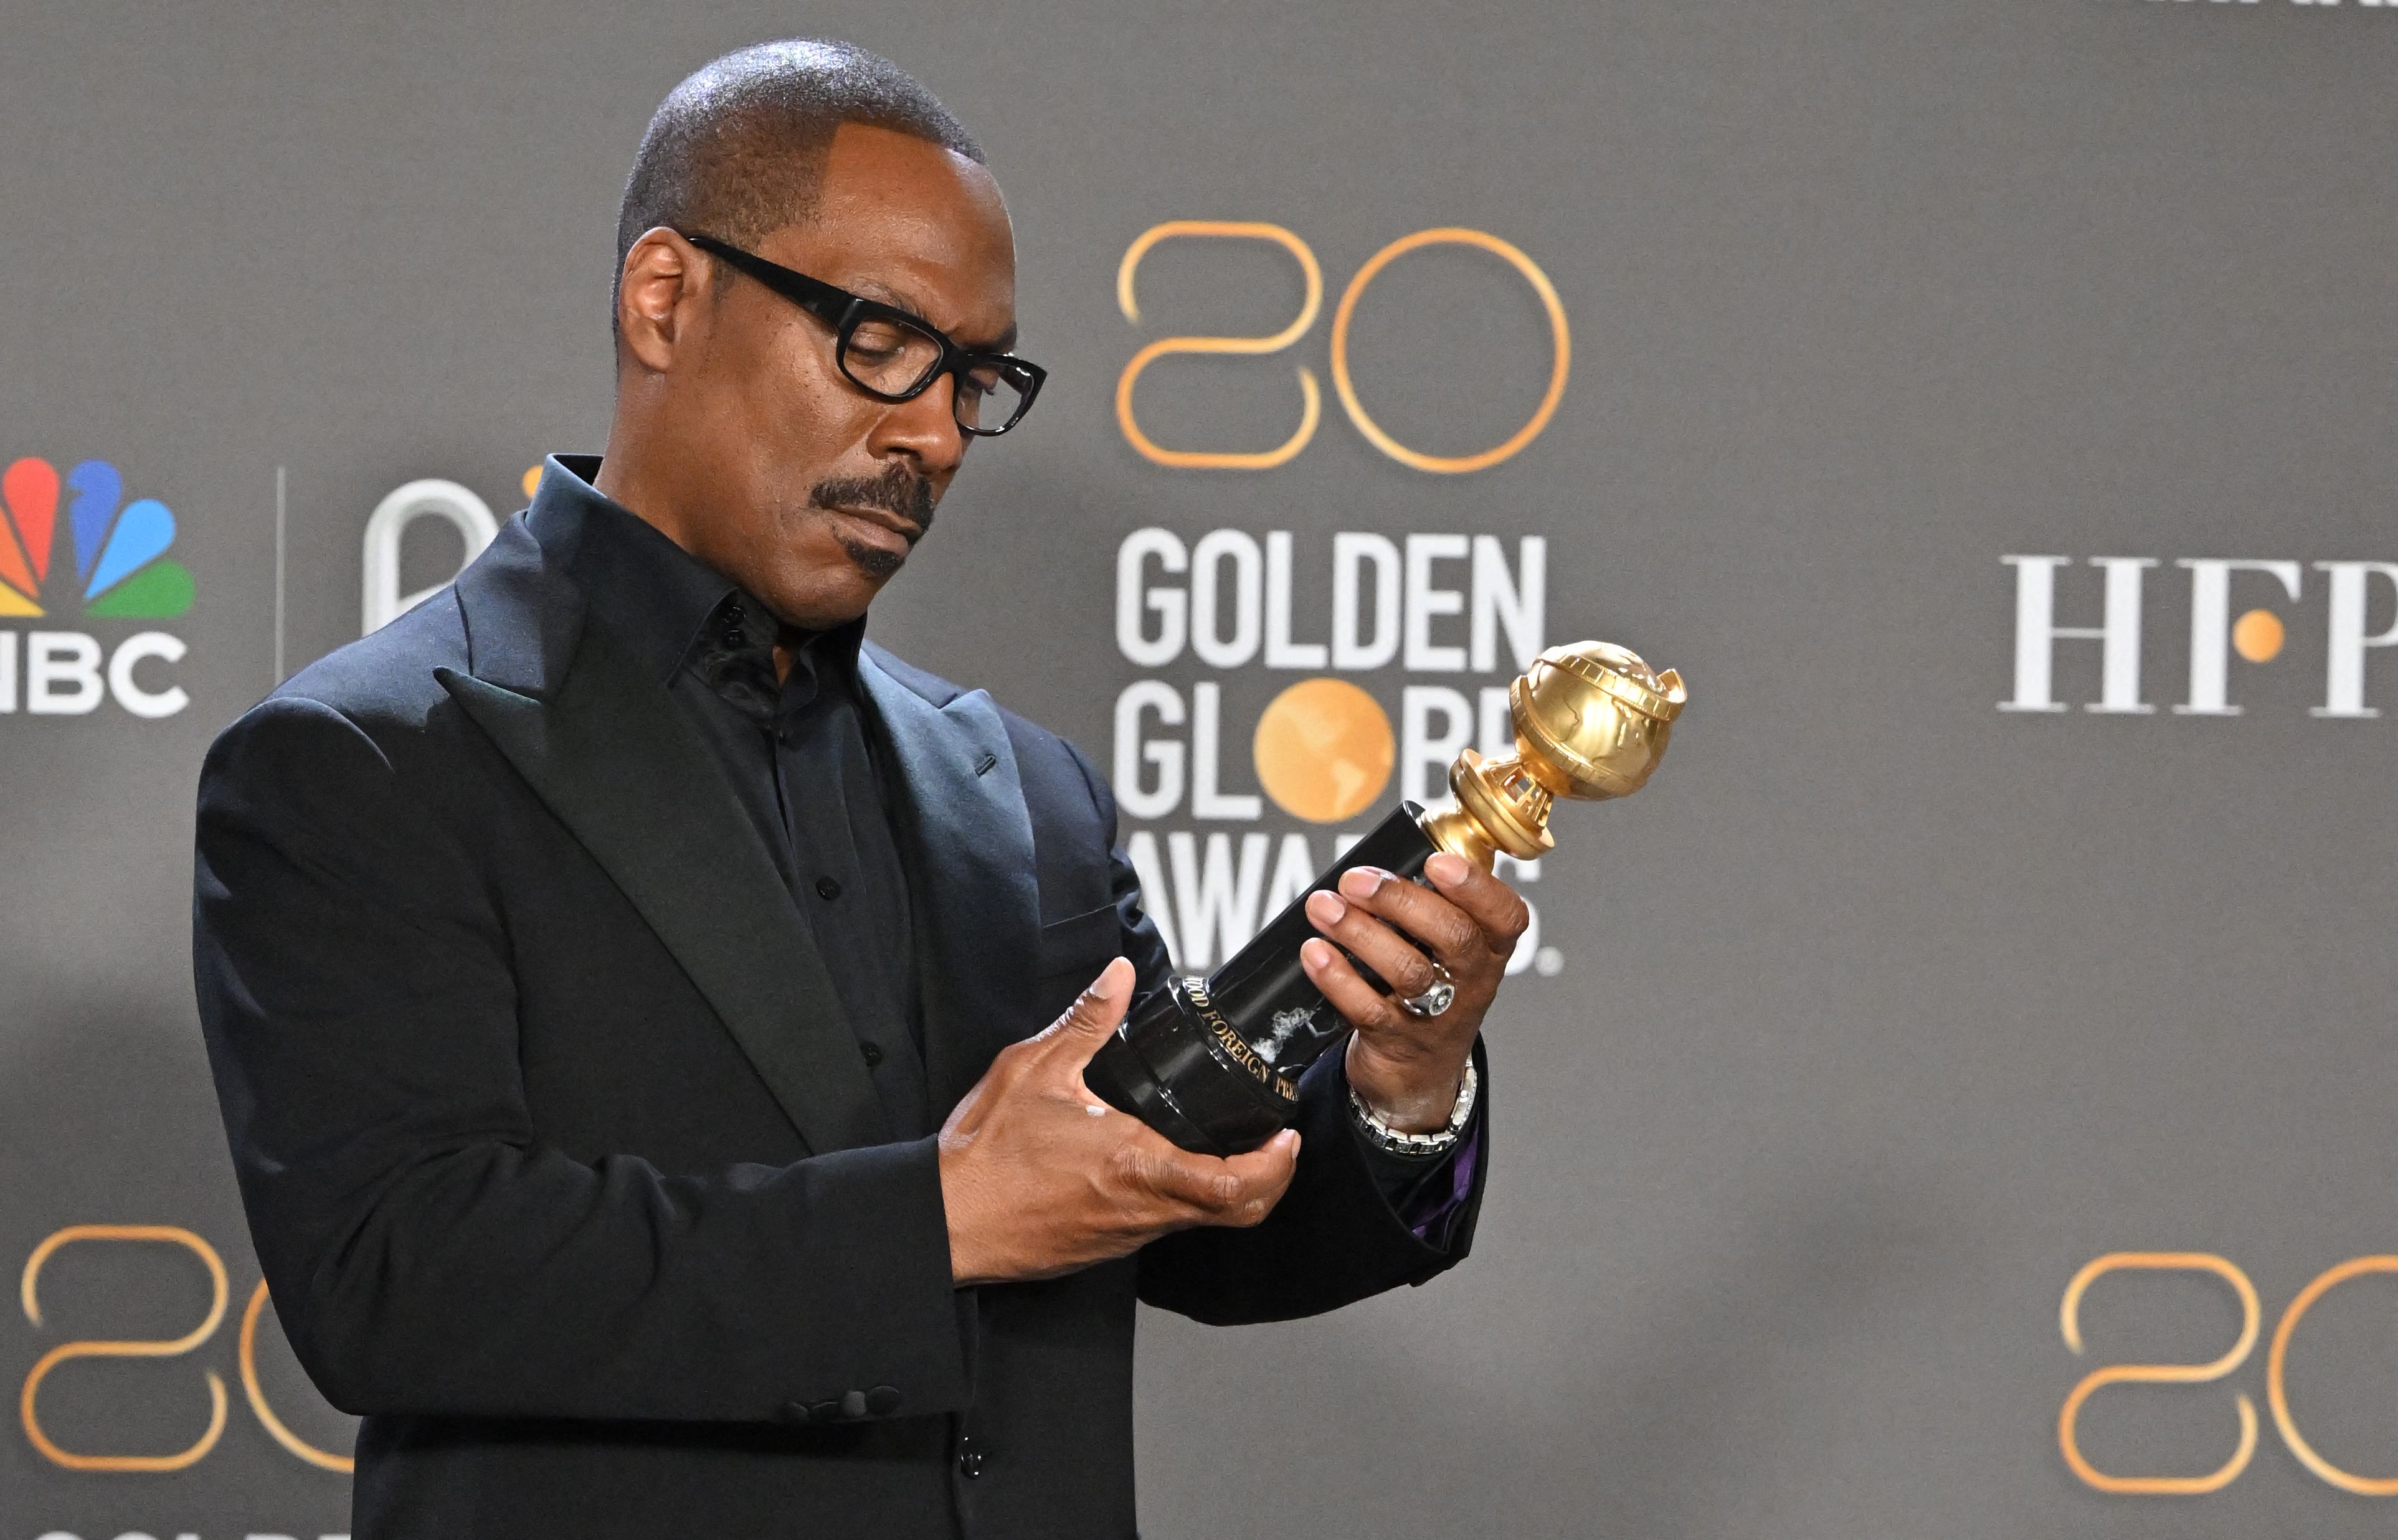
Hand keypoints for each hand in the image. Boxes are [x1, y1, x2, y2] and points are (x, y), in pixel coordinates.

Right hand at [937, 957, 1301, 1284]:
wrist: (947, 1219)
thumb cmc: (985, 1153)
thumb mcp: (1035, 1069)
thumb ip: (1086, 1020)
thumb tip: (1118, 976)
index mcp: (1135, 1165)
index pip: (1232, 1185)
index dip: (1274, 1165)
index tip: (1285, 1136)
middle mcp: (1141, 1209)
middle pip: (1237, 1214)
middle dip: (1269, 1180)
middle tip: (1276, 1144)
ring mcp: (1126, 1235)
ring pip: (1201, 1222)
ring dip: (1229, 1190)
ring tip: (1231, 1146)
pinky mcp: (1106, 1247)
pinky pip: (1164, 1226)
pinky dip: (1186, 1200)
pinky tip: (1170, 1165)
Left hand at [1301, 852, 1527, 1132]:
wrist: (1418, 1072)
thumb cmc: (1429, 985)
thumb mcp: (1448, 948)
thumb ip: (1430, 902)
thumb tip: (1379, 858)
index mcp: (1490, 947)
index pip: (1506, 915)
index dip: (1476, 887)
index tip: (1437, 861)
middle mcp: (1472, 980)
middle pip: (1453, 937)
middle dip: (1401, 900)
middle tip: (1356, 879)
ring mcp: (1438, 1014)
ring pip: (1408, 970)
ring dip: (1360, 932)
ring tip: (1323, 906)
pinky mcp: (1398, 1041)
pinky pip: (1369, 1009)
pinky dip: (1338, 977)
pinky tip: (1315, 952)